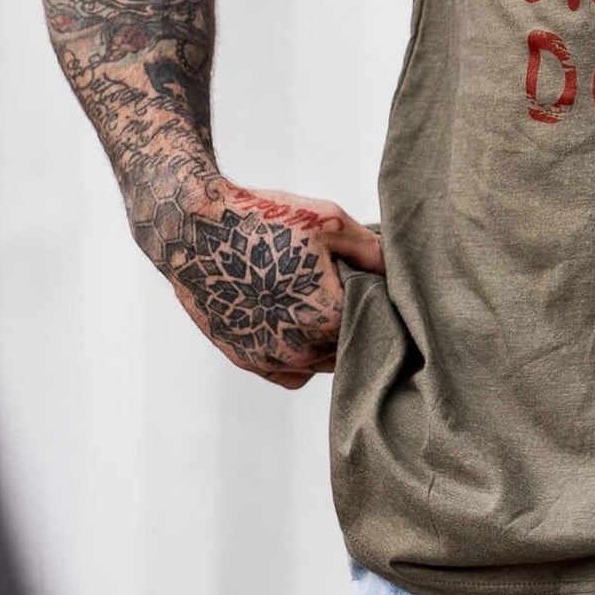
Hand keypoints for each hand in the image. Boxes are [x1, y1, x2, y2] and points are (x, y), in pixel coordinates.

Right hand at [154, 179, 385, 388]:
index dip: (380, 303)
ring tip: (319, 305)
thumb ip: (372, 251)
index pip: (377, 324)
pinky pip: (289, 374)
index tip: (375, 284)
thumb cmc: (262, 220)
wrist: (194, 229)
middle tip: (348, 292)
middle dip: (357, 325)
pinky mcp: (244, 358)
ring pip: (321, 365)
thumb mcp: (330, 222)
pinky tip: (298, 325)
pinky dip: (299, 357)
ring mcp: (269, 358)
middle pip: (350, 349)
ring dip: (328, 344)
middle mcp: (299, 349)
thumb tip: (400, 271)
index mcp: (327, 318)